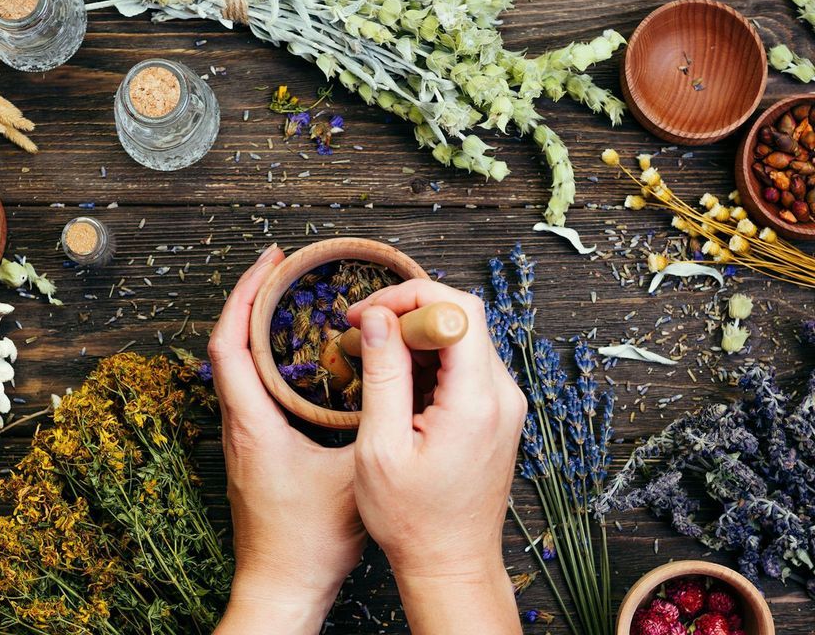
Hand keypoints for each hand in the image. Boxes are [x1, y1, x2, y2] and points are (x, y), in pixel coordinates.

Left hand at [210, 245, 366, 634]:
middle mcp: (238, 426)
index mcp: (253, 424)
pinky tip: (295, 358)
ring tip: (287, 300)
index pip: (231, 342)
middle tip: (282, 267)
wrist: (283, 586)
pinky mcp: (250, 452)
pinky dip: (264, 358)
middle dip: (250, 297)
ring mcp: (240, 440)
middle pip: (227, 344)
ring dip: (254, 326)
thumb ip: (374, 423)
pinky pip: (247, 388)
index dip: (246, 293)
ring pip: (234, 366)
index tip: (272, 261)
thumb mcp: (354, 475)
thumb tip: (396, 374)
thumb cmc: (312, 540)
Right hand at [348, 280, 525, 634]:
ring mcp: (503, 403)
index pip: (456, 309)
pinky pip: (463, 362)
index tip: (364, 315)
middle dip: (406, 310)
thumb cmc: (412, 519)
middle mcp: (501, 395)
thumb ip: (382, 374)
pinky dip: (427, 357)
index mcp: (476, 401)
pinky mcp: (495, 411)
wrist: (451, 563)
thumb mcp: (381, 447)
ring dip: (414, 333)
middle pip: (461, 315)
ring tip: (370, 352)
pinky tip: (394, 377)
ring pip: (461, 335)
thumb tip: (375, 318)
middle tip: (359, 328)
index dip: (407, 297)